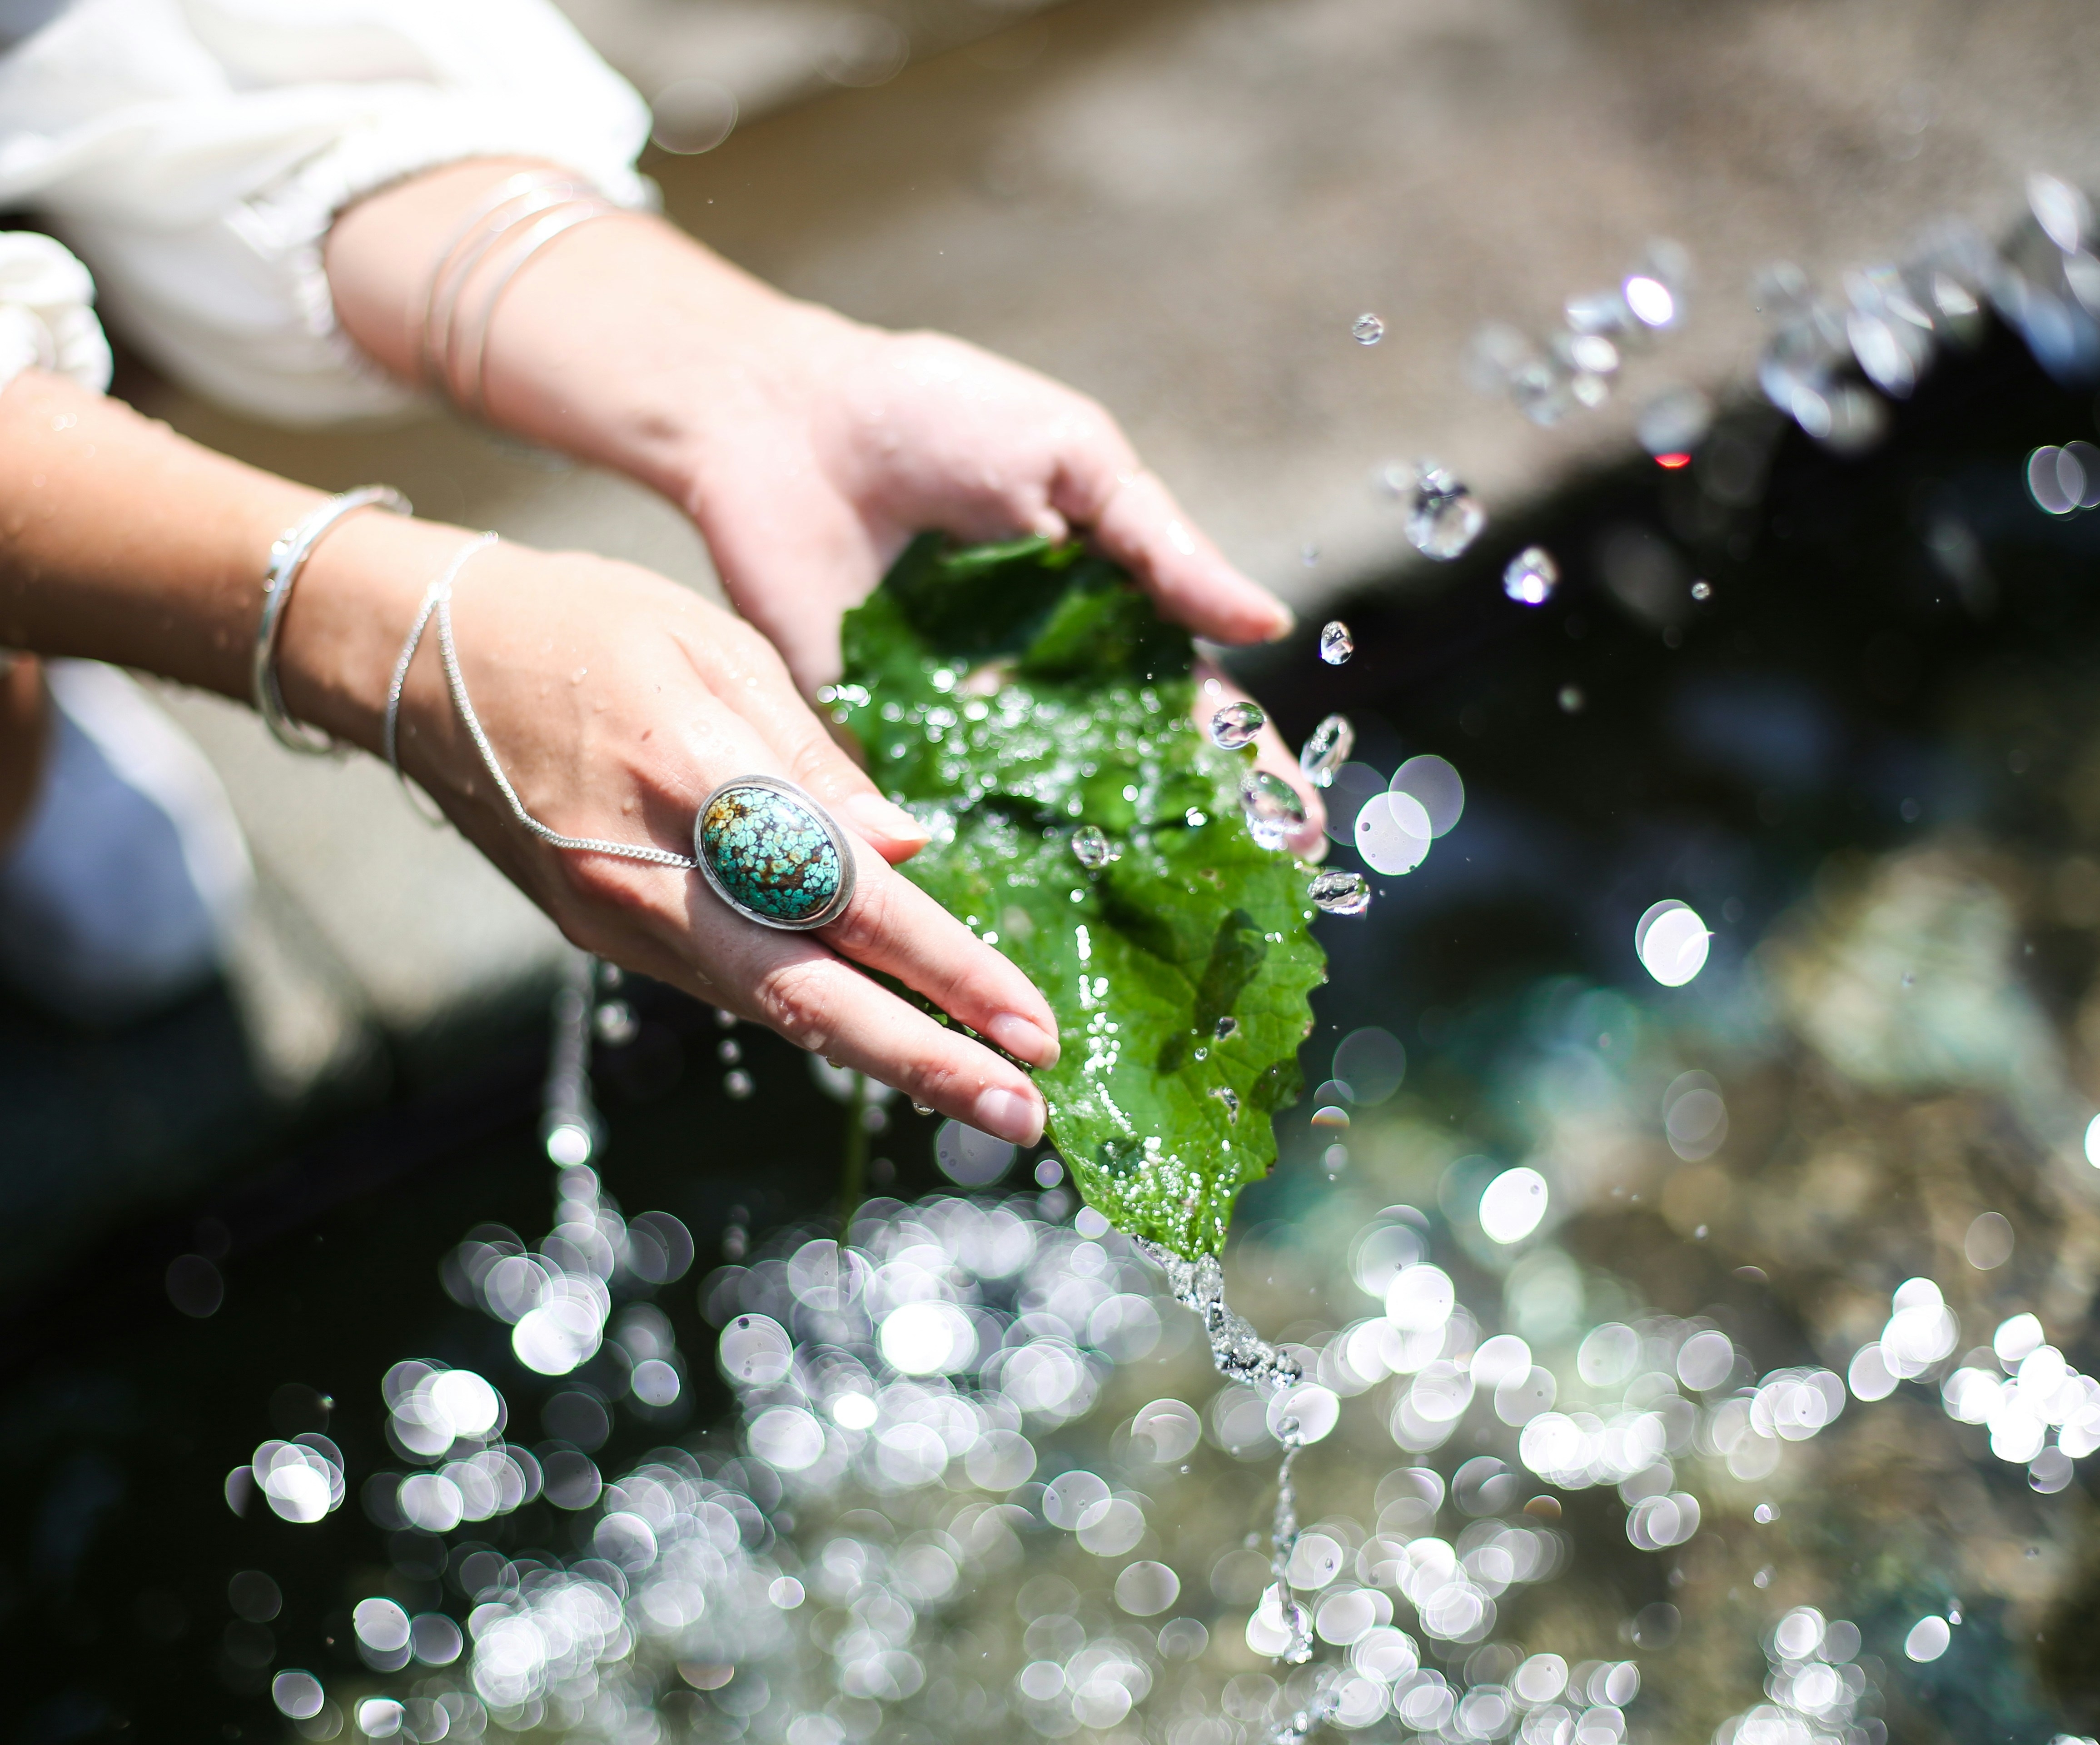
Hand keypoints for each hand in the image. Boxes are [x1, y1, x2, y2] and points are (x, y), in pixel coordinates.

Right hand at [287, 523, 1062, 1143]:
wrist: (412, 662)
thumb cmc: (580, 624)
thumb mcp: (713, 647)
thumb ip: (813, 758)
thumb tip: (906, 852)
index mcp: (690, 776)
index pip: (845, 896)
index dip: (945, 968)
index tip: (1030, 1025)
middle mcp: (650, 873)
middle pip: (807, 995)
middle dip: (925, 1064)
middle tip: (1025, 1116)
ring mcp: (616, 919)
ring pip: (768, 1007)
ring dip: (879, 1052)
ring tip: (979, 1086)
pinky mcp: (598, 937)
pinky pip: (724, 983)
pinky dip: (808, 1010)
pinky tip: (880, 1029)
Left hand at [323, 166, 1327, 855]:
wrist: (786, 418)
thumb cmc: (939, 414)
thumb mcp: (1072, 460)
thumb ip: (1159, 545)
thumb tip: (1266, 623)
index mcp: (1103, 626)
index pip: (1194, 716)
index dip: (1247, 775)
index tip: (1297, 836)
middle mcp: (1043, 697)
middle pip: (1130, 793)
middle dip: (1187, 857)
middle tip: (1239, 926)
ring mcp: (964, 731)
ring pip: (1038, 826)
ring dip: (1087, 889)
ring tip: (1141, 960)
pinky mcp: (875, 748)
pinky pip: (925, 824)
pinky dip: (960, 875)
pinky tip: (1005, 936)